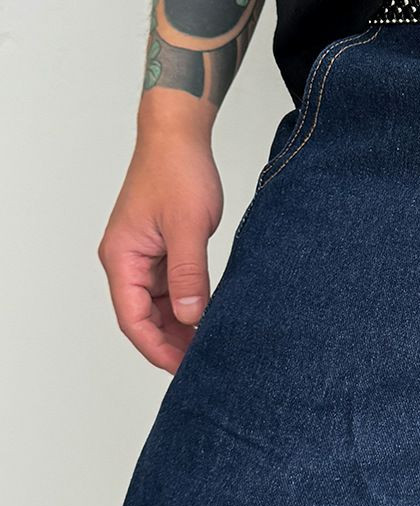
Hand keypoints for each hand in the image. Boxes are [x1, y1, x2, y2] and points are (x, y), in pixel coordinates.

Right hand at [98, 94, 221, 373]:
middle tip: (204, 363)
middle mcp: (127, 260)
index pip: (133, 319)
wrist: (179, 137)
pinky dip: (188, 302)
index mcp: (122, 258)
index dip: (157, 348)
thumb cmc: (177, 172)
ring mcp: (144, 255)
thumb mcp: (188, 227)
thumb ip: (189, 274)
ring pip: (158, 303)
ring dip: (181, 325)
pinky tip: (210, 315)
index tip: (184, 368)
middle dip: (172, 342)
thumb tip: (190, 317)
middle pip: (144, 317)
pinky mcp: (162, 247)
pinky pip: (171, 285)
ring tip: (211, 344)